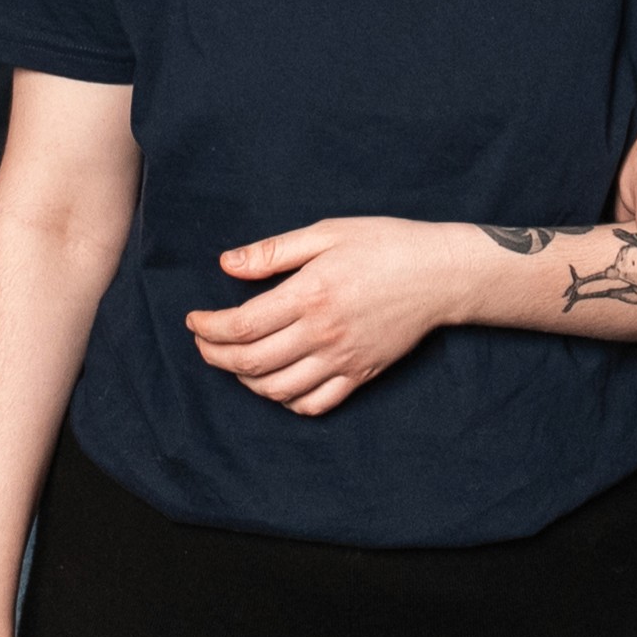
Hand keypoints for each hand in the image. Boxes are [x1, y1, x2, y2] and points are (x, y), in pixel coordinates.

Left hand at [193, 218, 462, 414]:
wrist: (441, 274)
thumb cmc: (385, 244)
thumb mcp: (327, 232)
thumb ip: (273, 251)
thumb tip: (226, 264)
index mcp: (310, 294)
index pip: (240, 325)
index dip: (208, 328)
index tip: (195, 320)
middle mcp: (322, 333)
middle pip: (251, 362)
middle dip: (215, 357)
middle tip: (203, 344)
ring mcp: (342, 359)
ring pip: (277, 389)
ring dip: (245, 381)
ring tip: (236, 362)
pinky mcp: (361, 374)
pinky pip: (315, 404)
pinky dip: (287, 401)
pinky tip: (278, 383)